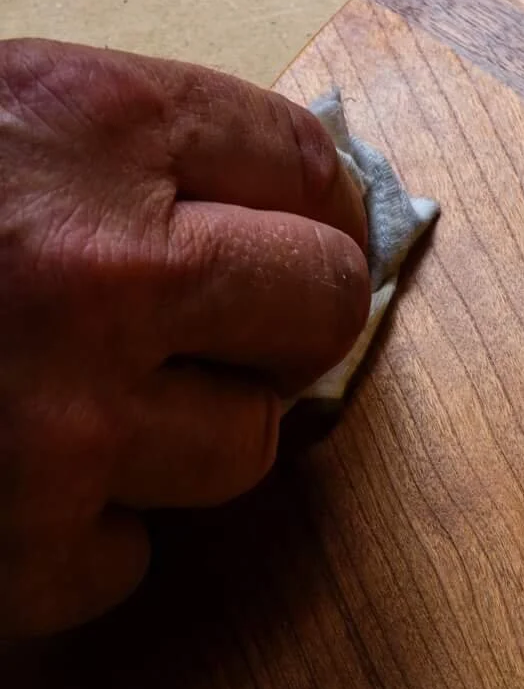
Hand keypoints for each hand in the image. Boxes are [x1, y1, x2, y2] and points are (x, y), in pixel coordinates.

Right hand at [0, 39, 370, 635]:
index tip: (310, 230)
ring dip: (178, 438)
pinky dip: (72, 542)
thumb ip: (109, 159)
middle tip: (221, 330)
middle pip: (327, 303)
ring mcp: (67, 420)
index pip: (305, 160)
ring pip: (247, 446)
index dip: (318, 204)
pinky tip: (5, 489)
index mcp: (85, 126)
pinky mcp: (21, 548)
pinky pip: (125, 562)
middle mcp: (104, 268)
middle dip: (286, 323)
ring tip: (66, 406)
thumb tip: (268, 201)